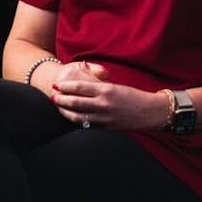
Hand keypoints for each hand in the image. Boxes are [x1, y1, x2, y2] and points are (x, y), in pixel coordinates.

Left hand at [51, 79, 166, 130]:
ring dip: (66, 112)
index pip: (80, 88)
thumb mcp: (116, 85)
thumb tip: (84, 74)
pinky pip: (88, 124)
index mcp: (106, 90)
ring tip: (58, 108)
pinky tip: (71, 117)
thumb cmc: (134, 96)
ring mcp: (105, 117)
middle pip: (76, 102)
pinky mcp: (107, 127)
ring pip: (79, 116)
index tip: (56, 85)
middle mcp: (104, 104)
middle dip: (62, 100)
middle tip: (52, 97)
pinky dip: (77, 121)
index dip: (66, 87)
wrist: (150, 112)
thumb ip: (99, 83)